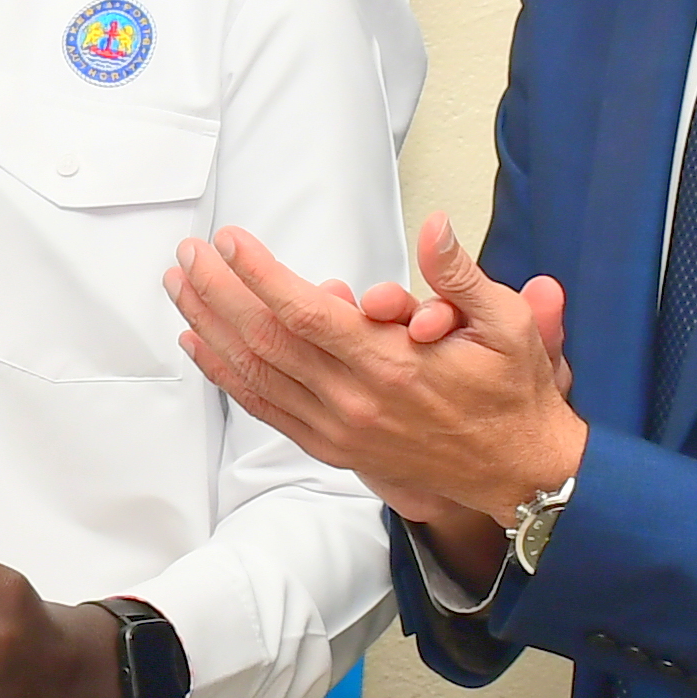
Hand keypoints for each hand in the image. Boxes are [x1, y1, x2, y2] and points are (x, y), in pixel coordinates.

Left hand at [167, 216, 587, 537]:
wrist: (516, 471)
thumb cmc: (511, 393)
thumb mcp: (508, 324)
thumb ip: (462, 274)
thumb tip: (435, 226)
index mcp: (391, 364)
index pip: (306, 313)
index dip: (260, 275)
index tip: (231, 241)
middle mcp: (354, 400)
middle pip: (265, 339)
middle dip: (219, 291)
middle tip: (190, 253)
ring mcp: (337, 428)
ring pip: (255, 374)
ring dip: (210, 327)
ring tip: (180, 286)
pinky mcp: (331, 446)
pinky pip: (265, 408)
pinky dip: (225, 375)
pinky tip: (197, 345)